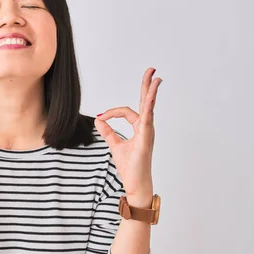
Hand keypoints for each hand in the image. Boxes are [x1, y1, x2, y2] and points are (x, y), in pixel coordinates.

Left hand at [94, 67, 162, 207]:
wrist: (135, 183)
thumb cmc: (130, 167)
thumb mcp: (114, 145)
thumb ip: (107, 132)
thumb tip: (98, 119)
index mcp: (139, 128)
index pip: (125, 112)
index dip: (111, 112)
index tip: (100, 117)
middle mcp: (146, 128)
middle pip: (146, 102)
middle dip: (148, 86)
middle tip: (152, 70)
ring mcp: (148, 132)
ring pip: (149, 108)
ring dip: (151, 92)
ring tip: (156, 78)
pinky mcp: (146, 138)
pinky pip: (147, 119)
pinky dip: (148, 107)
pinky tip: (151, 96)